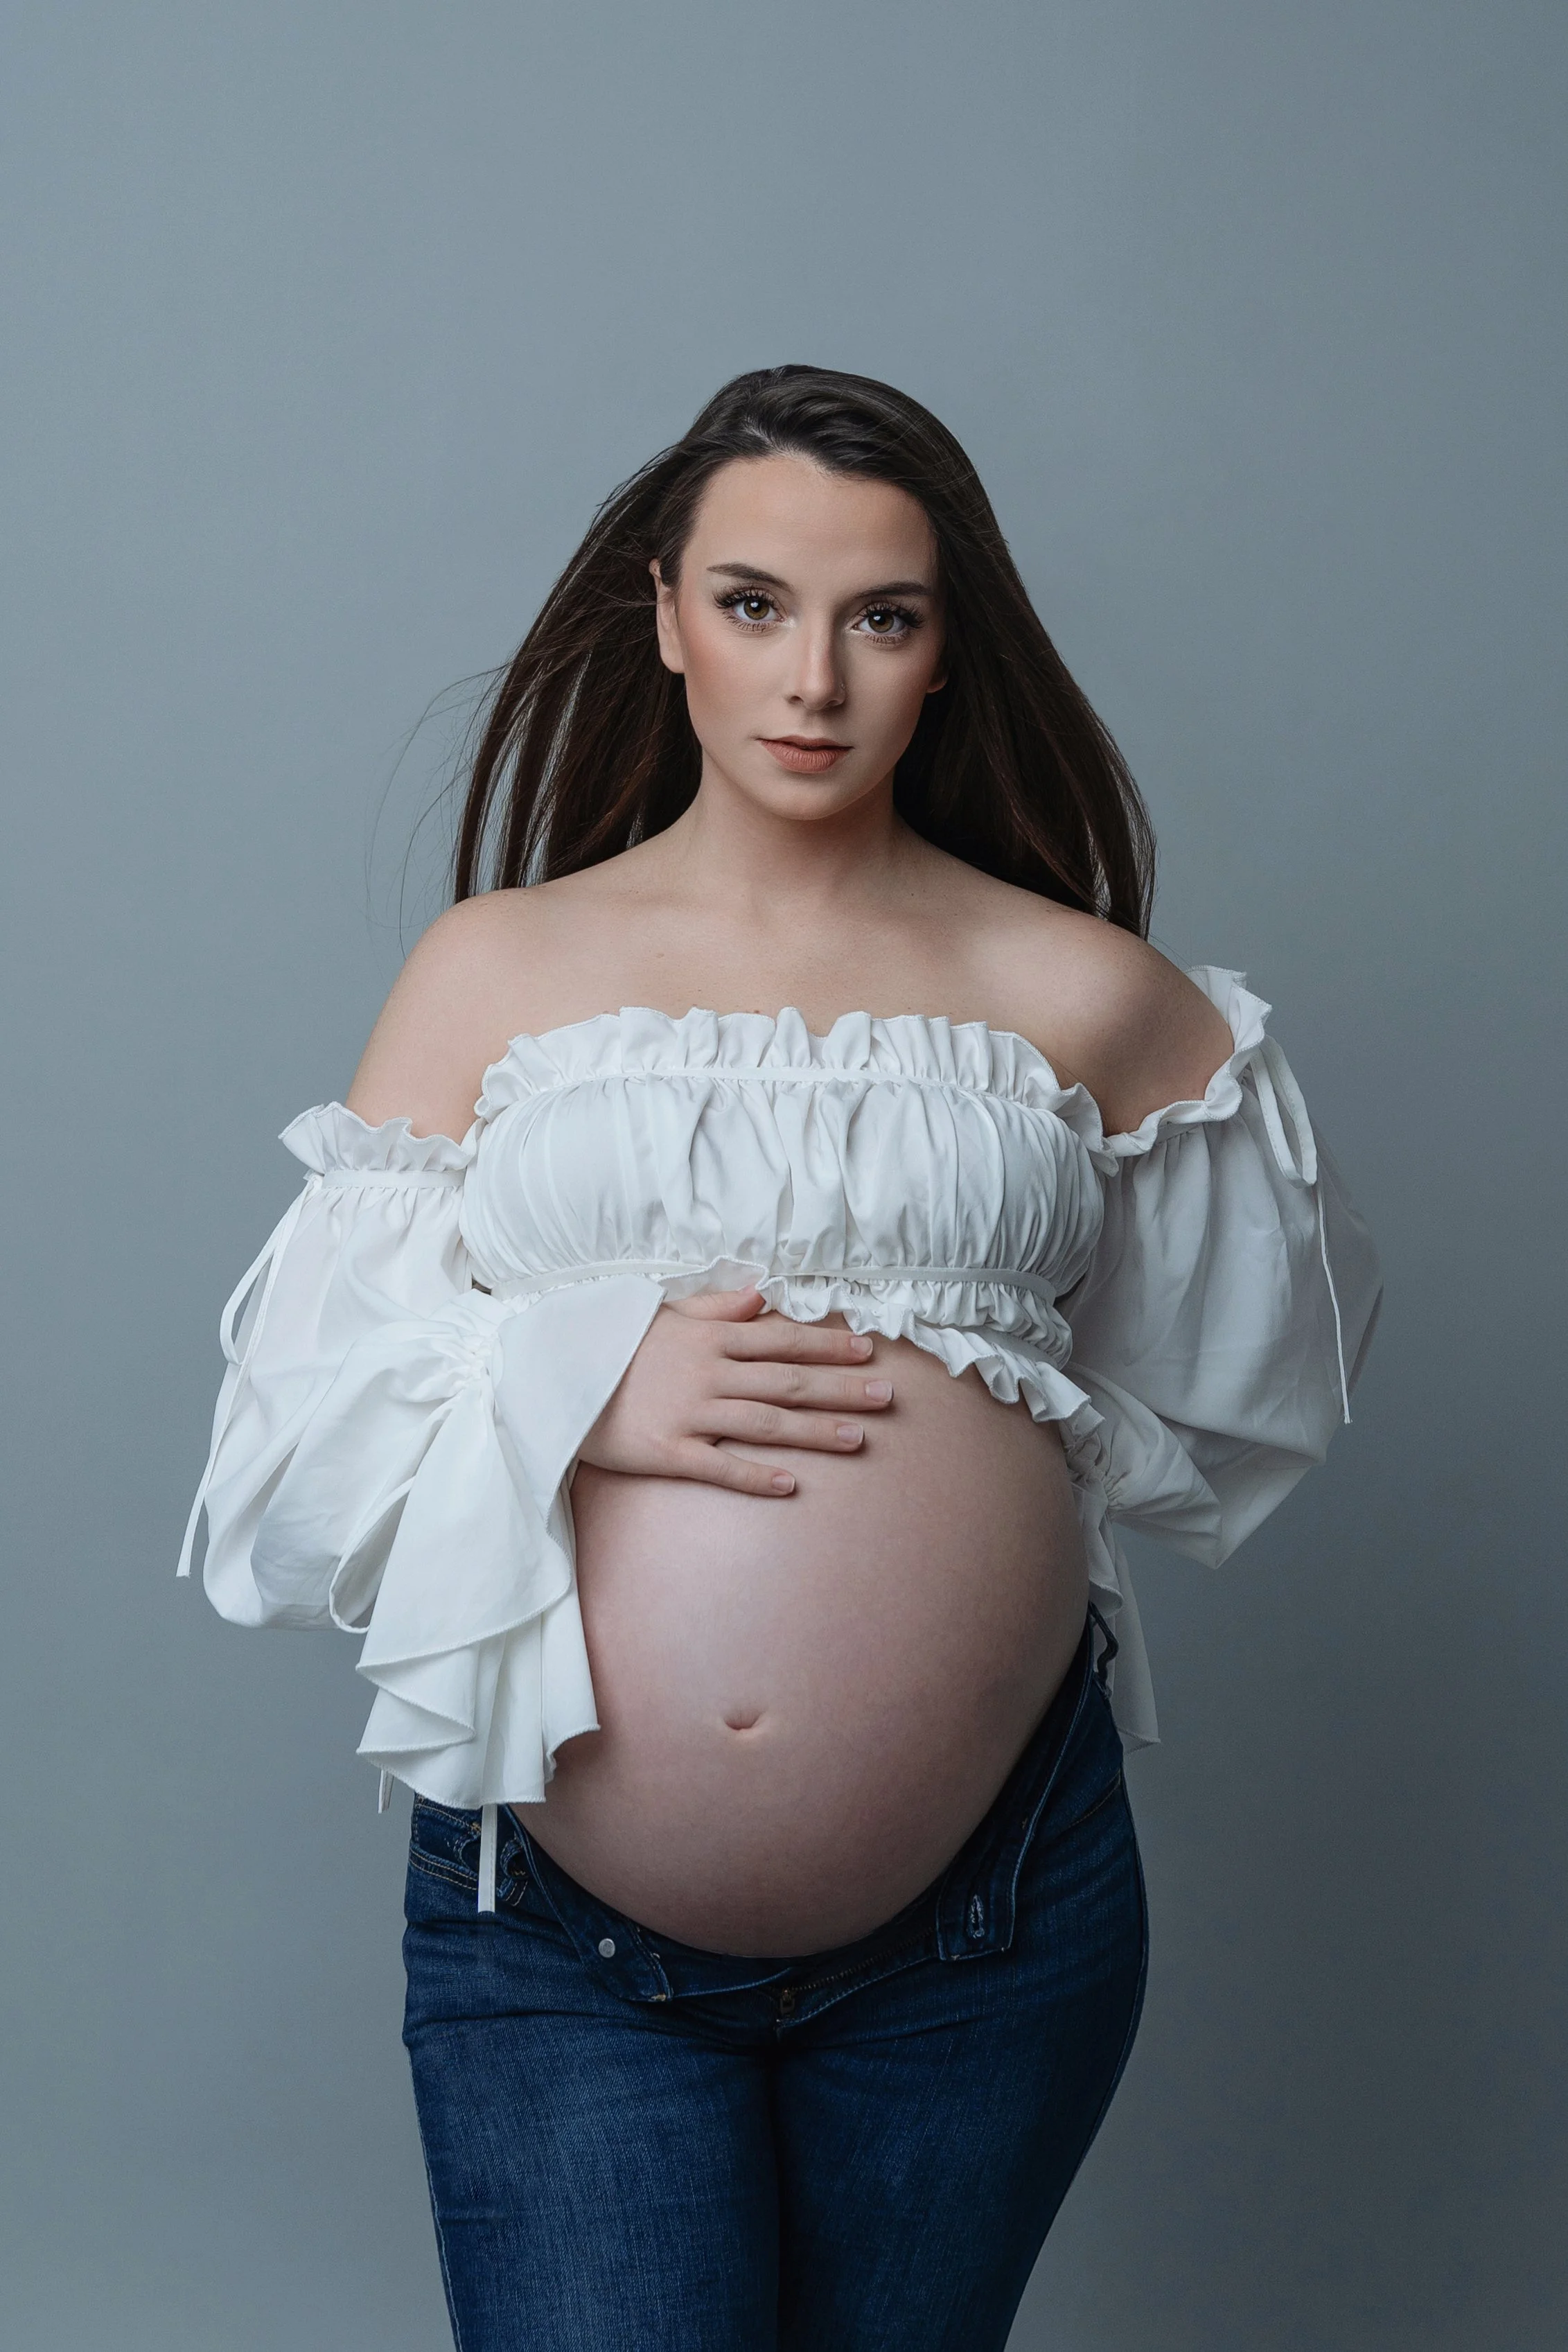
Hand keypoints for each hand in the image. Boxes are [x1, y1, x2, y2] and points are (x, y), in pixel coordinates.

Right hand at [577, 1287, 894, 1496]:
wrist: (549, 1374)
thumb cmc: (610, 1342)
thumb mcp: (662, 1313)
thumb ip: (715, 1307)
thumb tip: (761, 1293)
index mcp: (709, 1338)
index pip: (782, 1339)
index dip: (828, 1343)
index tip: (869, 1348)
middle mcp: (707, 1373)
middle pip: (787, 1381)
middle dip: (841, 1387)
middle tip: (888, 1395)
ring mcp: (688, 1413)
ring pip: (765, 1423)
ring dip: (815, 1431)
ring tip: (859, 1437)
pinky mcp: (665, 1451)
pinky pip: (717, 1466)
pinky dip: (754, 1476)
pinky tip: (790, 1485)